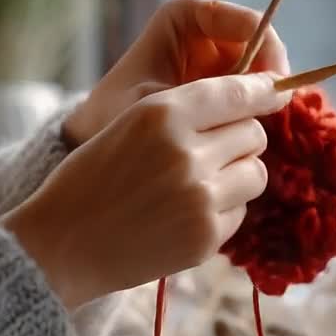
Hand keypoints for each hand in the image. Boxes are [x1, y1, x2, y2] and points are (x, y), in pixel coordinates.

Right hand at [3, 72, 291, 309]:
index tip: (273, 91)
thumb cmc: (93, 178)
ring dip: (237, 176)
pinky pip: (241, 212)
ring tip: (198, 184)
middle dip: (241, 138)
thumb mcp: (129, 122)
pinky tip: (184, 215)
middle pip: (254, 132)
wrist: (62, 244)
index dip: (261, 90)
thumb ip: (187, 109)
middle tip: (212, 150)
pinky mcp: (206, 236)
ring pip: (256, 173)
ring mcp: (200, 197)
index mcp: (161, 113)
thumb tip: (257, 99)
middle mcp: (186, 152)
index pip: (238, 91)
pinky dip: (222, 212)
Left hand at [62, 0, 289, 146]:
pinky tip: (247, 137)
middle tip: (274, 111)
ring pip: (261, 76)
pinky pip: (253, 98)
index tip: (274, 83)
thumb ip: (214, 95)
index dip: (268, 49)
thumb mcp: (162, 104)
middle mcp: (207, 34)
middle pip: (261, 47)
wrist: (98, 142)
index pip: (245, 21)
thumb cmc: (116, 115)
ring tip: (254, 128)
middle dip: (268, 80)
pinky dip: (255, 116)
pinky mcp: (223, 93)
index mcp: (185, 16)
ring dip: (262, 101)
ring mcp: (218, 63)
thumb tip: (276, 91)